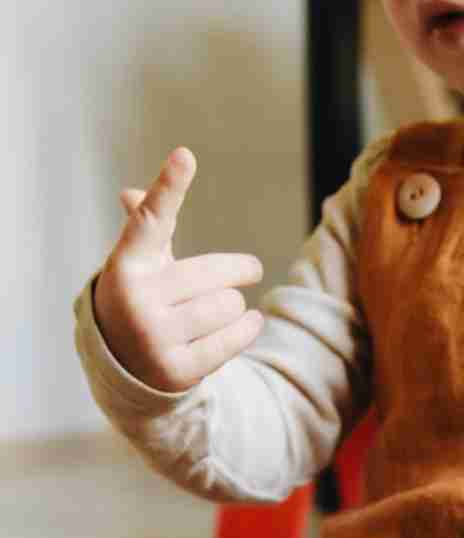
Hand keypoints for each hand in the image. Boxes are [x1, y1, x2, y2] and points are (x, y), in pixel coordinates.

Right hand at [92, 147, 264, 391]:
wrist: (124, 367)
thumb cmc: (143, 300)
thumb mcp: (141, 264)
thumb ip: (147, 226)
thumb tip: (135, 193)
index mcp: (126, 264)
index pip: (152, 220)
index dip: (169, 187)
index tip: (186, 156)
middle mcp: (136, 299)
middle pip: (212, 274)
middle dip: (239, 270)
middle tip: (253, 268)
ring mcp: (153, 337)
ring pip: (226, 306)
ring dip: (237, 305)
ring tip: (228, 308)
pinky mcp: (175, 369)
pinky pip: (231, 339)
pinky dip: (248, 327)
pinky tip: (251, 321)